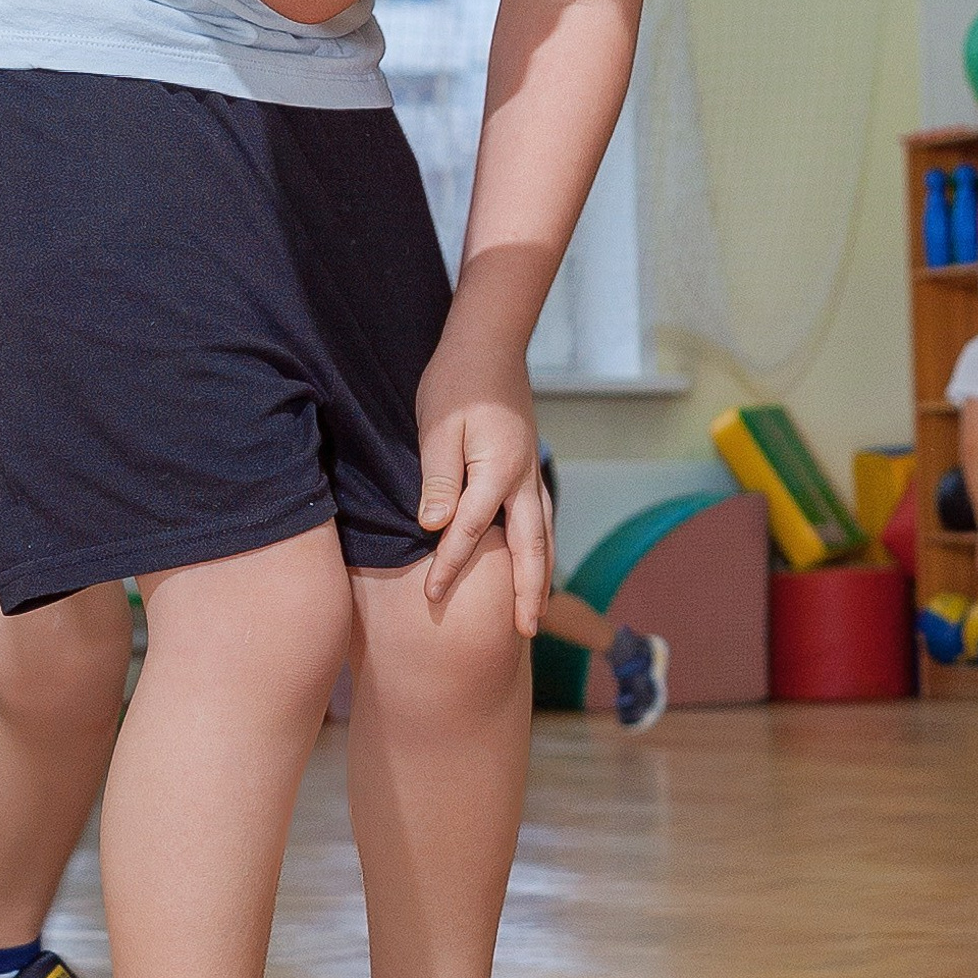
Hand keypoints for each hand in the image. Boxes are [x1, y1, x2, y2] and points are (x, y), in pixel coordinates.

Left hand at [416, 331, 550, 635]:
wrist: (488, 345)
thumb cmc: (455, 383)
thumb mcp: (438, 426)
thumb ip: (438, 478)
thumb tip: (435, 526)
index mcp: (499, 469)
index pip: (471, 530)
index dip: (450, 565)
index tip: (433, 596)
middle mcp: (524, 478)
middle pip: (531, 547)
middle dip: (527, 591)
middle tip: (526, 632)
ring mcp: (531, 473)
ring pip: (543, 535)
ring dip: (541, 574)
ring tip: (538, 612)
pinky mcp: (528, 467)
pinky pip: (540, 518)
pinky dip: (541, 547)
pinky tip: (534, 561)